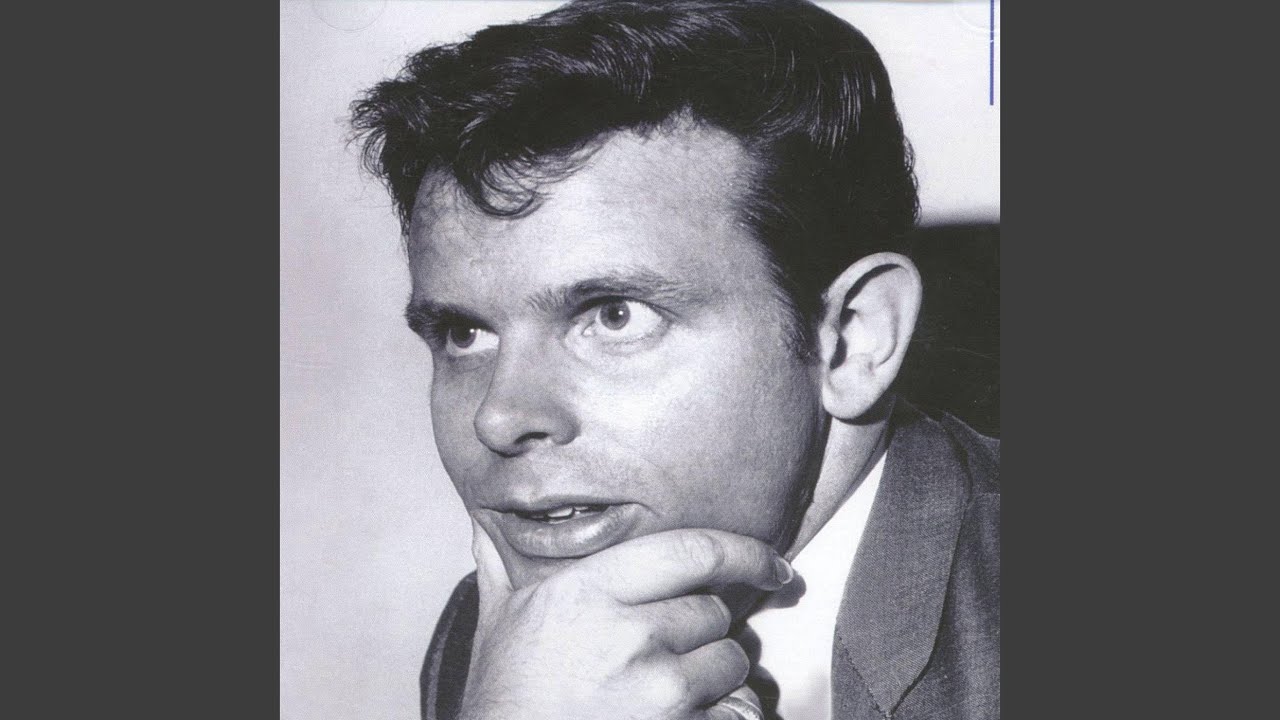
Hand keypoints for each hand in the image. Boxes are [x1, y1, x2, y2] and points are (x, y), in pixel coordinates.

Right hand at [460, 518, 790, 719]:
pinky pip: (727, 709)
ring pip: (729, 659)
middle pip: (713, 609)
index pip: (692, 551)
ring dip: (713, 671)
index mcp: (586, 590)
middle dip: (703, 626)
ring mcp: (655, 686)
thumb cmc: (504, 698)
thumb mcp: (497, 622)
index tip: (774, 563)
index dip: (746, 552)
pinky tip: (673, 713)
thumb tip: (486, 521)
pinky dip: (713, 711)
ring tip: (666, 685)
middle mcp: (626, 632)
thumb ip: (500, 564)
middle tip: (669, 644)